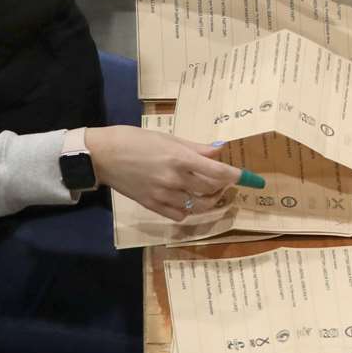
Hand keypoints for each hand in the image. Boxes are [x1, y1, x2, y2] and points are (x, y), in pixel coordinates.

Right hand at [84, 126, 240, 220]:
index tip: (248, 177)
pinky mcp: (153, 205)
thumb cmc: (136, 140)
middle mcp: (175, 179)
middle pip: (212, 190)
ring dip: (209, 200)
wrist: (104, 155)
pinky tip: (188, 200)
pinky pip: (180, 214)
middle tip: (226, 182)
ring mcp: (164, 195)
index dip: (236, 176)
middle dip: (224, 186)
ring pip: (199, 205)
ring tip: (210, 192)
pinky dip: (189, 209)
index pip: (218, 172)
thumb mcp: (168, 138)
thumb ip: (196, 148)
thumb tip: (220, 152)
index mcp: (180, 158)